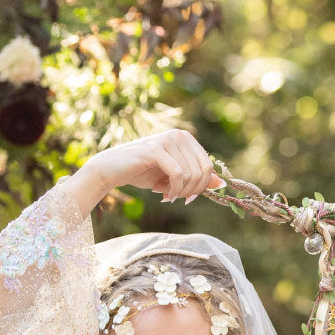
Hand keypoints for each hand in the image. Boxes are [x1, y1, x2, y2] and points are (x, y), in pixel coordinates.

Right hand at [67, 130, 221, 217]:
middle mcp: (179, 135)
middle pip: (203, 171)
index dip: (203, 186)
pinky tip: (164, 194)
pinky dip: (174, 190)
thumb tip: (222, 184)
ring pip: (191, 174)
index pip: (208, 166)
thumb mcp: (174, 176)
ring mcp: (167, 140)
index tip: (190, 197)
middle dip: (193, 190)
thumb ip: (196, 177)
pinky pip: (178, 175)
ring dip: (181, 192)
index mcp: (186, 138)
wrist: (112, 169)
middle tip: (179, 199)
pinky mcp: (155, 149)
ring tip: (168, 195)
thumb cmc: (143, 172)